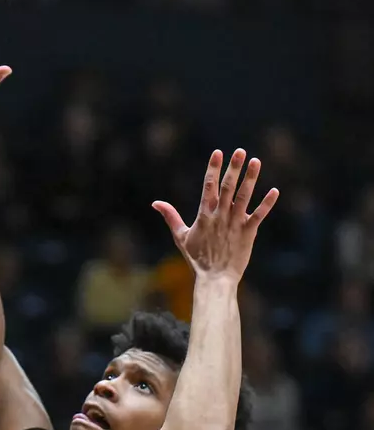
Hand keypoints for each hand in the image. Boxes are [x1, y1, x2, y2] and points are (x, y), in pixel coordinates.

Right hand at [153, 149, 278, 282]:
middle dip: (234, 168)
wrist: (215, 279)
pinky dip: (267, 203)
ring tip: (256, 161)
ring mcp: (235, 223)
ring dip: (250, 178)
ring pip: (244, 196)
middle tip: (240, 151)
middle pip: (227, 187)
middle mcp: (220, 216)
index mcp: (205, 214)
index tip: (218, 152)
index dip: (213, 168)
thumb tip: (155, 203)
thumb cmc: (197, 258)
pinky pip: (259, 215)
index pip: (208, 186)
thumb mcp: (181, 236)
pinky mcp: (248, 233)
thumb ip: (170, 217)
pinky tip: (275, 190)